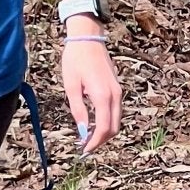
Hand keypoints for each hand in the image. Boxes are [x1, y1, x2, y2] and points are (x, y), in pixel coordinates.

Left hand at [62, 35, 120, 152]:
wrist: (87, 38)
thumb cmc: (75, 60)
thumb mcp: (71, 86)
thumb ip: (78, 110)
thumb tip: (82, 131)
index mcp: (103, 95)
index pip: (103, 128)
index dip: (95, 142)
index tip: (84, 150)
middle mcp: (115, 95)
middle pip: (113, 127)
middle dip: (100, 140)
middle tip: (85, 146)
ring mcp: (118, 91)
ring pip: (116, 120)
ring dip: (104, 131)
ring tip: (87, 136)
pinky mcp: (117, 88)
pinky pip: (115, 111)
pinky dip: (107, 121)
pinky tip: (93, 123)